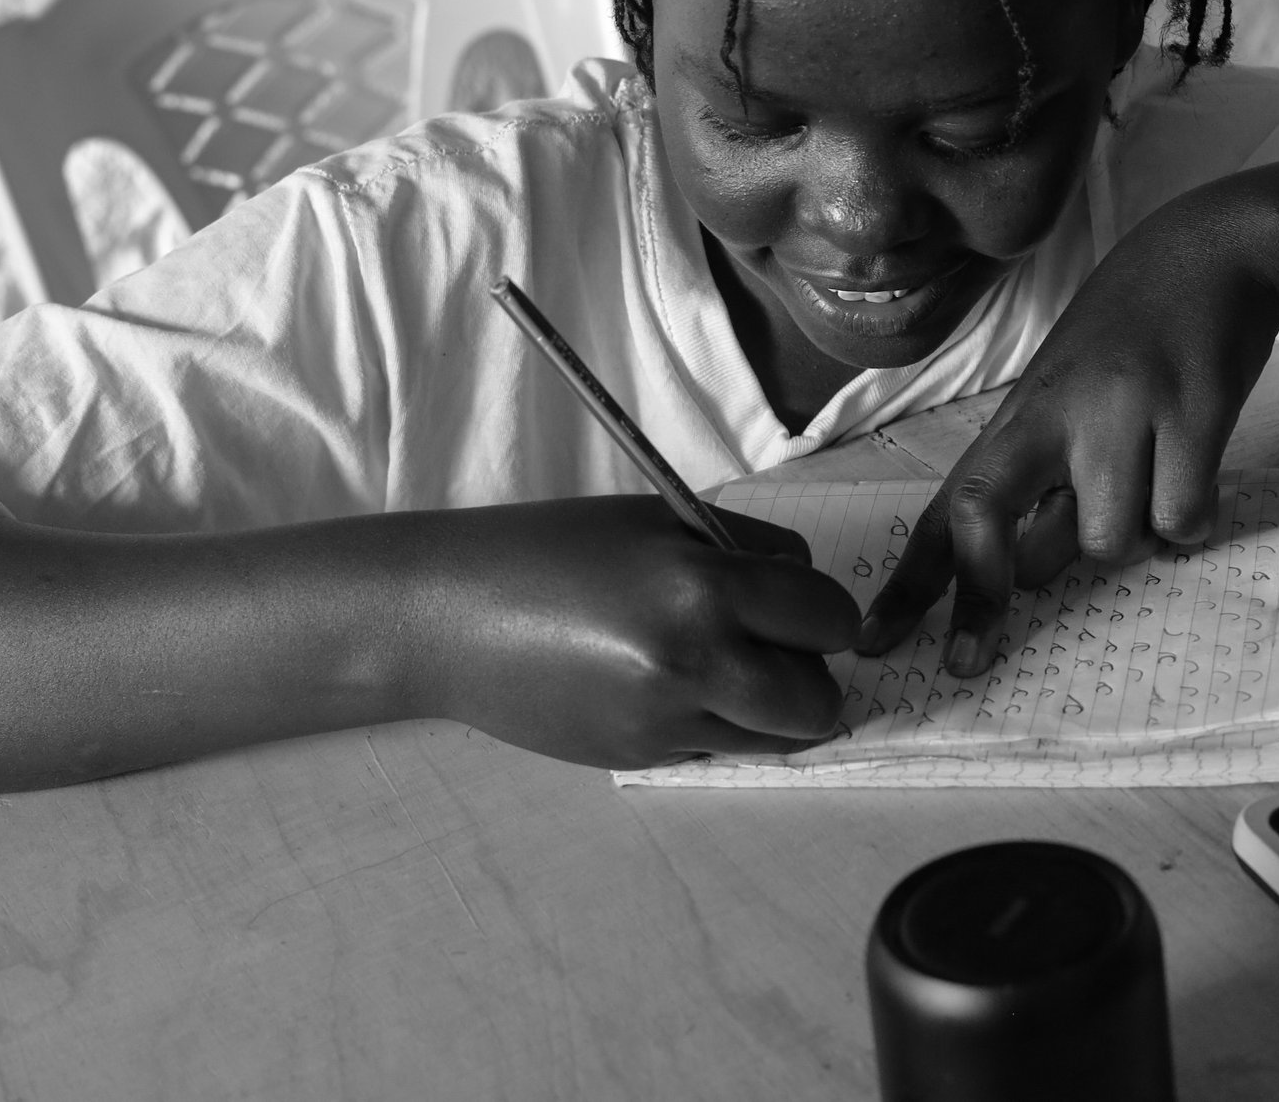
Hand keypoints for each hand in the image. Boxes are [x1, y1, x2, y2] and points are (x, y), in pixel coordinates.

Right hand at [414, 495, 860, 767]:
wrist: (451, 617)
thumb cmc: (552, 550)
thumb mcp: (655, 522)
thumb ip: (738, 550)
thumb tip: (803, 586)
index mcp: (703, 584)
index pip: (826, 612)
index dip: (820, 608)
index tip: (798, 604)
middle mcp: (695, 659)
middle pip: (819, 696)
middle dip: (812, 672)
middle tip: (778, 647)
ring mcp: (667, 718)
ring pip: (779, 738)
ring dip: (775, 709)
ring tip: (731, 670)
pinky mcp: (641, 756)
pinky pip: (720, 749)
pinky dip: (718, 724)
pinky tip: (671, 688)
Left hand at [855, 186, 1278, 674]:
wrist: (1214, 249)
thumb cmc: (1134, 331)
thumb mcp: (1065, 391)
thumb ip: (1041, 474)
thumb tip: (1025, 574)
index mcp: (1019, 414)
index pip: (949, 507)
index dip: (910, 584)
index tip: (875, 645)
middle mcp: (1054, 415)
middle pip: (992, 526)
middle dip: (996, 591)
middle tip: (994, 630)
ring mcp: (1119, 414)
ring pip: (1105, 544)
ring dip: (1134, 530)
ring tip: (1155, 465)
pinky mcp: (1188, 417)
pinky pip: (1180, 522)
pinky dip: (1192, 512)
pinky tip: (1196, 454)